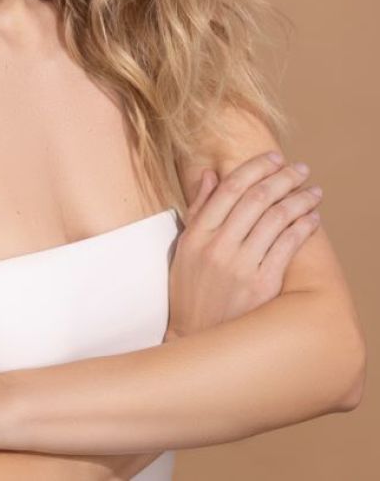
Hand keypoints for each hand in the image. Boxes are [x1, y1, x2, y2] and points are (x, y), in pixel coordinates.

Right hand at [166, 152, 322, 338]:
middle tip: (300, 169)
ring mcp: (240, 266)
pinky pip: (287, 247)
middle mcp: (217, 246)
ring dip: (299, 200)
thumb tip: (211, 174)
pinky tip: (312, 219)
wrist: (197, 339)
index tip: (274, 158)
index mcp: (197, 234)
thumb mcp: (184, 248)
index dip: (255, 168)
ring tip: (313, 192)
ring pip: (276, 219)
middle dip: (283, 177)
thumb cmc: (189, 291)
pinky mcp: (261, 286)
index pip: (230, 188)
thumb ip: (198, 209)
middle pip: (257, 198)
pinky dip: (302, 228)